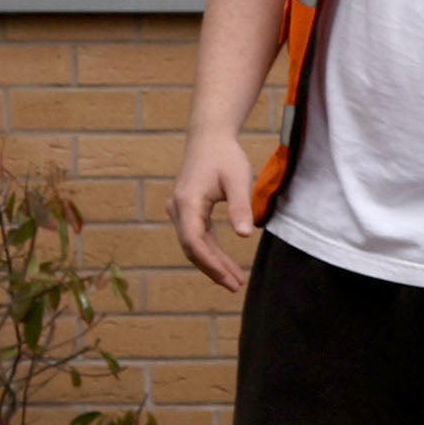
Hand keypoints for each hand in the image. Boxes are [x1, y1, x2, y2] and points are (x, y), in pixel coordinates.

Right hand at [170, 132, 259, 287]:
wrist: (209, 138)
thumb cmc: (225, 157)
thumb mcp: (238, 180)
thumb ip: (240, 207)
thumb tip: (245, 235)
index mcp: (187, 203)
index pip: (194, 241)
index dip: (210, 263)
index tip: (229, 278)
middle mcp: (178, 209)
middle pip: (193, 247)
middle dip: (214, 269)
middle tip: (236, 286)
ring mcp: (180, 210)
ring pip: (194, 245)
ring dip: (213, 263)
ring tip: (235, 280)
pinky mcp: (187, 211)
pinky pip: (196, 237)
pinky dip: (211, 251)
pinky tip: (225, 264)